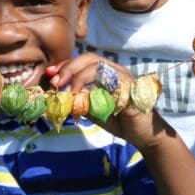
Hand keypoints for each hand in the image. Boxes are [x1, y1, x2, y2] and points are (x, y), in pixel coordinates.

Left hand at [46, 53, 167, 150]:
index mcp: (108, 72)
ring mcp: (125, 79)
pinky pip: (112, 84)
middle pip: (90, 58)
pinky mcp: (131, 91)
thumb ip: (79, 101)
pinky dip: (96, 91)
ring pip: (100, 67)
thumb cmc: (120, 121)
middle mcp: (117, 71)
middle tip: (56, 83)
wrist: (144, 135)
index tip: (51, 75)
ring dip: (80, 78)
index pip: (84, 60)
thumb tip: (59, 98)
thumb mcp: (94, 110)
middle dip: (70, 68)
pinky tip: (87, 102)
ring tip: (70, 94)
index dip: (66, 65)